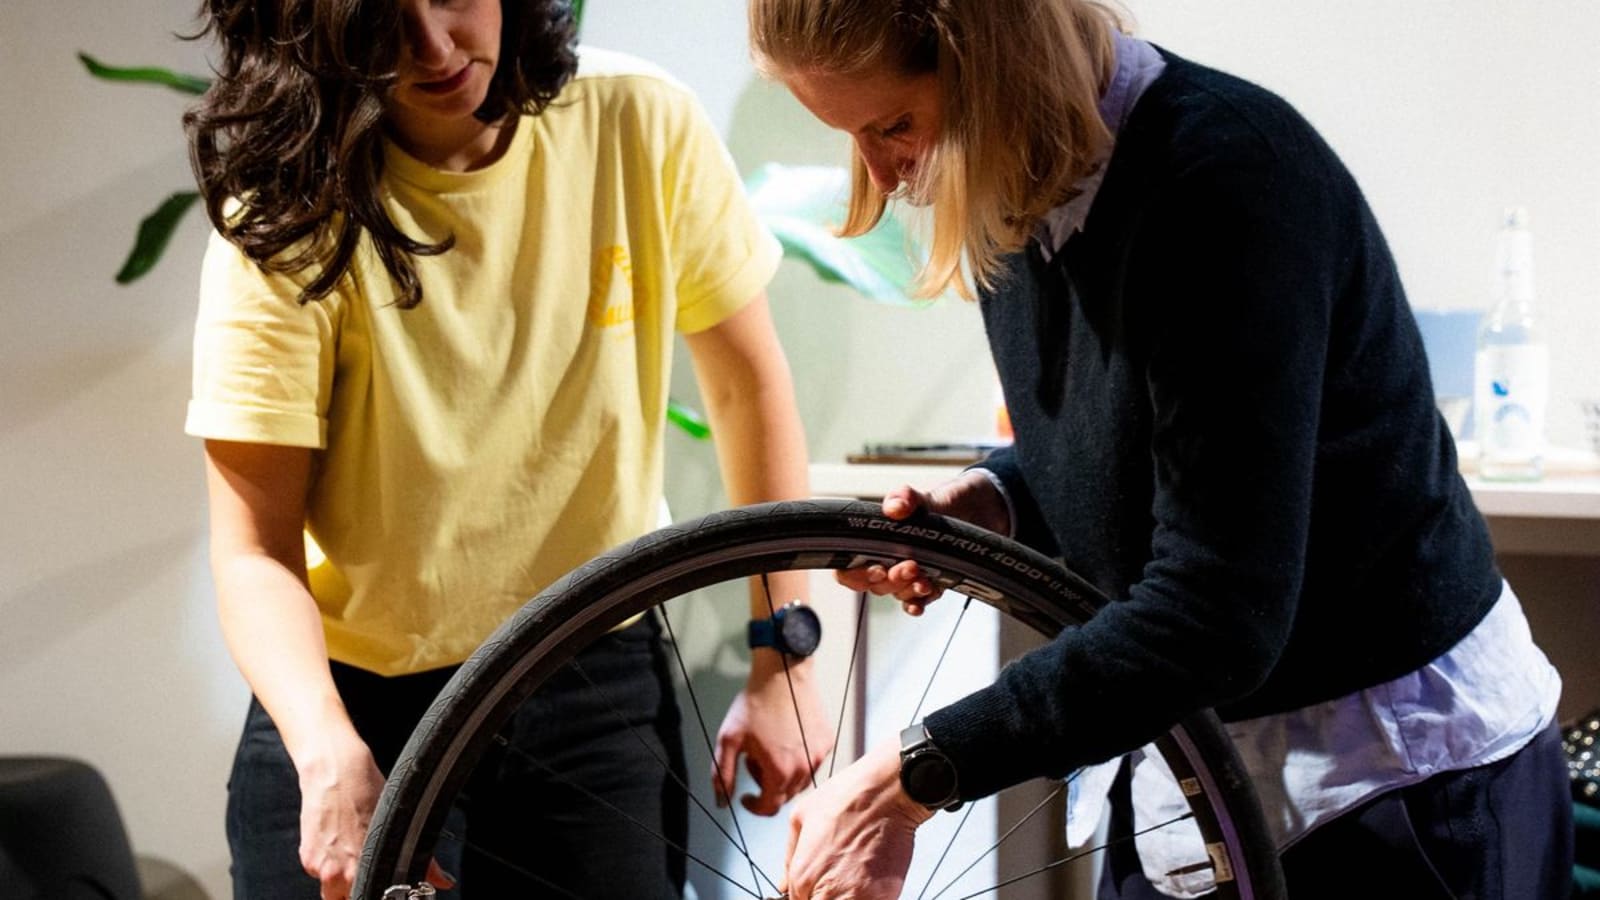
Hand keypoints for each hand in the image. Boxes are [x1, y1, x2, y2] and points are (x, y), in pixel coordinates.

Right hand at [292, 733, 456, 898]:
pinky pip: (318, 873)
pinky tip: (337, 841)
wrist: (335, 771)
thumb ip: (422, 861)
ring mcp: (320, 867)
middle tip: (366, 870)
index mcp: (366, 868)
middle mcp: (340, 874)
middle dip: (357, 890)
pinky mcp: (307, 858)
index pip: (368, 898)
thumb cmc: (367, 792)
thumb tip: (444, 882)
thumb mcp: (400, 825)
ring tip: (352, 853)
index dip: (375, 894)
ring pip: (332, 891)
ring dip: (341, 882)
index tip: (380, 887)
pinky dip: (327, 864)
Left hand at [713, 657, 835, 815]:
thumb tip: (721, 801)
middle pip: (785, 795)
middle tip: (754, 761)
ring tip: (771, 749)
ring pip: (800, 781)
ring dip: (784, 775)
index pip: (769, 807)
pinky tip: (787, 740)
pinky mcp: (827, 741)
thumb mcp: (729, 740)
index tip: (746, 796)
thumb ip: (722, 775)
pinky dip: (800, 760)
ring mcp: (819, 755)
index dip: (753, 806)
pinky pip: (813, 762)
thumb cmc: (756, 703)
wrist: (781, 673)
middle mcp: (804, 767)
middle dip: (767, 786)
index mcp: (780, 772)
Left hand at [782, 739, 933, 898]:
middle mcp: (827, 894)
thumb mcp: (801, 817)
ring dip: (845, 897)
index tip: (816, 882)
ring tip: (853, 875)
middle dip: (824, 895)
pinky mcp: (884, 899)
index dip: (806, 893)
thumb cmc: (847, 797)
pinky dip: (866, 896)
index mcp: (802, 876)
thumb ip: (789, 857)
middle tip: (836, 875)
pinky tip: (868, 876)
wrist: (889, 791)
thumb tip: (785, 884)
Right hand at [835, 472, 1008, 613]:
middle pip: (874, 584)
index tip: (876, 567)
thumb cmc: (944, 501)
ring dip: (907, 591)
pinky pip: (917, 601)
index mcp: (876, 541)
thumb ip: (905, 498)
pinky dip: (917, 604)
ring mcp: (910, 574)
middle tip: (910, 566)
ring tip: (924, 580)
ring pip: (897, 594)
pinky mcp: (932, 583)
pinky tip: (922, 600)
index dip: (855, 574)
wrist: (981, 510)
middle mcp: (889, 560)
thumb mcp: (924, 496)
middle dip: (891, 580)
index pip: (849, 568)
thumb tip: (894, 508)